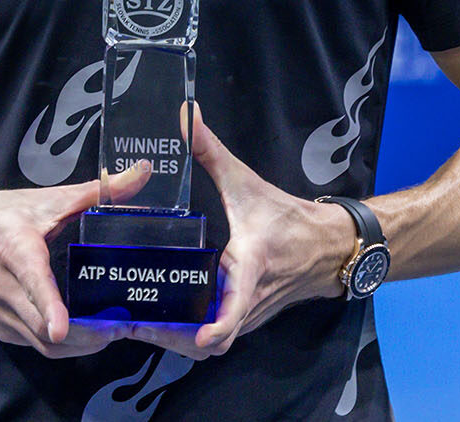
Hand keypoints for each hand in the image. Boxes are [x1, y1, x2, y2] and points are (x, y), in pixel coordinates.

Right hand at [0, 162, 151, 357]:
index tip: (62, 327)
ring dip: (80, 345)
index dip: (49, 307)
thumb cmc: (0, 214)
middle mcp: (3, 286)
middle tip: (123, 326)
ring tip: (113, 332)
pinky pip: (36, 346)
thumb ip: (98, 191)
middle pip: (45, 326)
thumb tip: (143, 173)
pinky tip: (87, 334)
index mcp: (15, 249)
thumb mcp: (45, 199)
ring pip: (43, 344)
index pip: (33, 282)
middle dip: (87, 335)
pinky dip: (64, 346)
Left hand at [131, 106, 353, 359]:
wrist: (328, 247)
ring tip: (135, 322)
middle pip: (209, 339)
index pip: (236, 310)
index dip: (217, 327)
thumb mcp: (247, 183)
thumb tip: (186, 113)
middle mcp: (248, 302)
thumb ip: (211, 151)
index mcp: (249, 270)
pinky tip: (159, 317)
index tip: (198, 336)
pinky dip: (187, 335)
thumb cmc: (287, 219)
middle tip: (131, 322)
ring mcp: (246, 317)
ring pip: (209, 345)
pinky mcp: (244, 321)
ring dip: (175, 340)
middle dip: (171, 338)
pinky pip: (214, 337)